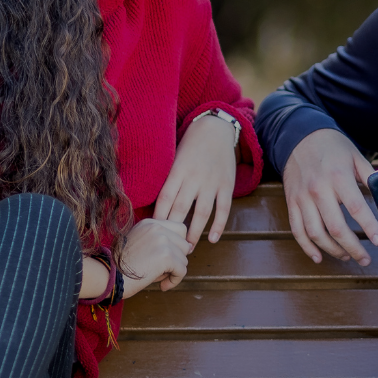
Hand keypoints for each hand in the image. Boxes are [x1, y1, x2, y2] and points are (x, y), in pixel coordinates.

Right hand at [119, 217, 192, 295]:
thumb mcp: (139, 244)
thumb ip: (159, 241)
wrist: (107, 276)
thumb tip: (188, 247)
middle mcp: (157, 227)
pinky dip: (175, 281)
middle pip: (184, 243)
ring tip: (158, 278)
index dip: (177, 246)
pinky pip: (182, 270)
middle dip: (177, 259)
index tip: (168, 259)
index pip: (179, 228)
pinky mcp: (165, 256)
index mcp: (149, 223)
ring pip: (184, 258)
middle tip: (163, 271)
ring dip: (174, 271)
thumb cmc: (120, 266)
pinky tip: (162, 286)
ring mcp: (162, 240)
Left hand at [155, 112, 239, 243]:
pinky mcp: (227, 185)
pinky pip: (223, 209)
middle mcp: (194, 178)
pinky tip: (212, 239)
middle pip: (181, 208)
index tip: (154, 232)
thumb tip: (150, 203)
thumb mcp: (173, 158)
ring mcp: (212, 182)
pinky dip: (218, 225)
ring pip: (202, 213)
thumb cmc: (190, 146)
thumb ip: (167, 179)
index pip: (165, 198)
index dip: (159, 217)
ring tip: (187, 248)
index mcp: (178, 170)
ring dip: (194, 233)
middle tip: (168, 246)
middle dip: (173, 230)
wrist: (216, 129)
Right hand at [281, 127, 377, 265]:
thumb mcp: (355, 156)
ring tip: (347, 257)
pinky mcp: (292, 202)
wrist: (299, 136)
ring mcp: (302, 198)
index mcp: (338, 177)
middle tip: (366, 259)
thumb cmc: (333, 147)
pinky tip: (318, 257)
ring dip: (332, 250)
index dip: (369, 227)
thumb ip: (370, 177)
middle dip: (353, 248)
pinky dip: (307, 247)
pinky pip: (297, 230)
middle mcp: (318, 190)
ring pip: (316, 233)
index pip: (356, 208)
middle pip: (336, 228)